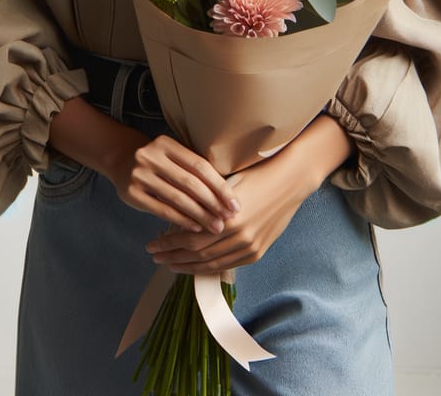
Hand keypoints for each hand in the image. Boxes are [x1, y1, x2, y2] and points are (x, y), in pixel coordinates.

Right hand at [110, 132, 241, 234]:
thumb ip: (193, 167)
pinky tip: (196, 227)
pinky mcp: (132, 193)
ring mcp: (140, 174)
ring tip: (216, 226)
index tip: (234, 203)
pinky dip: (181, 220)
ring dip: (200, 215)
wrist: (121, 160)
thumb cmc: (158, 161)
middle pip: (190, 183)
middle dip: (213, 203)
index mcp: (166, 143)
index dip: (219, 186)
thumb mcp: (173, 155)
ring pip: (177, 198)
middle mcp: (151, 156)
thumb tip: (228, 192)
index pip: (199, 166)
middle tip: (229, 218)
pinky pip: (162, 209)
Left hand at [145, 114, 351, 273]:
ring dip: (188, 266)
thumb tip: (177, 216)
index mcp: (227, 217)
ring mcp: (250, 247)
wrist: (289, 180)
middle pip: (198, 254)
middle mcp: (239, 236)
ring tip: (170, 264)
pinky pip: (228, 265)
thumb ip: (203, 202)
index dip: (168, 243)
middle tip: (155, 257)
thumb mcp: (225, 183)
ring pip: (212, 264)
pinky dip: (209, 268)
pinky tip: (196, 265)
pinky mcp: (258, 252)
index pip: (189, 237)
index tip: (151, 245)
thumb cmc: (254, 173)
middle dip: (173, 257)